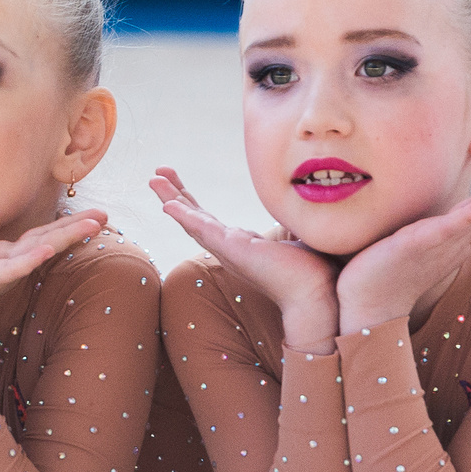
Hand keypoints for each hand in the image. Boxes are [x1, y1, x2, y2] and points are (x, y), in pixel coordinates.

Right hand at [0, 209, 105, 329]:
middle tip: (105, 214)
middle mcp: (2, 256)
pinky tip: (46, 252)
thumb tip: (35, 257)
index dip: (71, 228)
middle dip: (76, 225)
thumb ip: (12, 269)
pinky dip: (27, 260)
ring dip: (62, 235)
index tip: (99, 218)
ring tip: (90, 225)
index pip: (44, 240)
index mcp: (8, 259)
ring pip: (32, 247)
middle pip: (44, 237)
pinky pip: (6, 270)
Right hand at [151, 167, 339, 353]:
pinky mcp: (232, 250)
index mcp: (241, 246)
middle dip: (175, 194)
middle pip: (194, 218)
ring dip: (171, 199)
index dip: (191, 201)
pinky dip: (183, 215)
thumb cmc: (314, 272)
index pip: (209, 220)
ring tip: (153, 180)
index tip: (176, 181)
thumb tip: (306, 200)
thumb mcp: (300, 235)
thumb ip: (293, 218)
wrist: (317, 296)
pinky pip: (202, 229)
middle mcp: (229, 249)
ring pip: (192, 221)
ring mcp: (228, 250)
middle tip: (157, 174)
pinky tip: (167, 204)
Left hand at [333, 160, 470, 335]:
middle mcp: (454, 244)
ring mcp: (439, 246)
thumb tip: (437, 219)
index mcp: (455, 243)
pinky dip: (469, 215)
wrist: (366, 306)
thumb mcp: (417, 249)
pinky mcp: (418, 246)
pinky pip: (448, 229)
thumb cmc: (386, 275)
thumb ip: (432, 233)